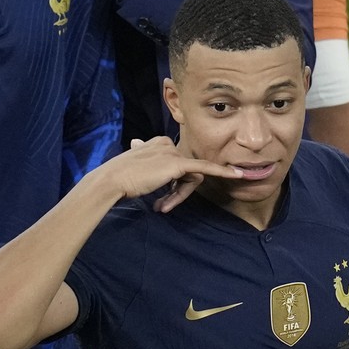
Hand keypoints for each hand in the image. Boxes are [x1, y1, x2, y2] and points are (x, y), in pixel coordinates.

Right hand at [113, 137, 242, 211]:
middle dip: (178, 192)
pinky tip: (237, 175)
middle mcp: (167, 144)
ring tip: (161, 206)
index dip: (173, 185)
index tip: (164, 198)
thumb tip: (136, 144)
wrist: (112, 181)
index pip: (177, 165)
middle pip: (186, 172)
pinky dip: (222, 172)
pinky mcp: (177, 164)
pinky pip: (204, 169)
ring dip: (179, 196)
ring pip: (190, 178)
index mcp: (157, 143)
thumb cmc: (119, 178)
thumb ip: (141, 158)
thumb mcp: (133, 165)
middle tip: (162, 206)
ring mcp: (172, 153)